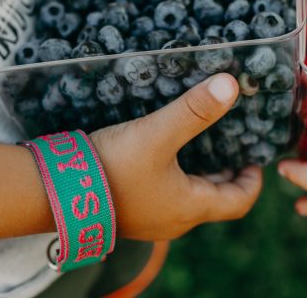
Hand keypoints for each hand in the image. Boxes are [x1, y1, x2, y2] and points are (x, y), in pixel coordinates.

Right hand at [90, 74, 261, 239]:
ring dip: (201, 177)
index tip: (254, 159)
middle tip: (232, 147)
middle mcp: (174, 220)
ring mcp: (150, 219)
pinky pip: (165, 197)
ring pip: (189, 199)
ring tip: (203, 146)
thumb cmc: (111, 168)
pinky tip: (164, 154)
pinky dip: (177, 178)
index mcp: (190, 207)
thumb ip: (194, 110)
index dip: (252, 181)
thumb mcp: (157, 133)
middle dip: (227, 176)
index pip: (238, 202)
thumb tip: (232, 85)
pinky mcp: (129, 211)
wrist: (52, 193)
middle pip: (215, 201)